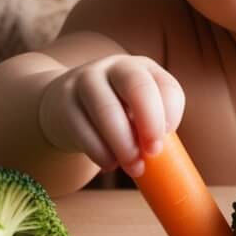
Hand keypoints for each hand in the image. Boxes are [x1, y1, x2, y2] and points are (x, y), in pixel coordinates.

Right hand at [38, 55, 184, 177]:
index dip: (171, 112)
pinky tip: (110, 164)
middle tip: (153, 153)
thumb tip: (164, 156)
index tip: (168, 136)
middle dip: (150, 122)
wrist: (64, 104)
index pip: (166, 85)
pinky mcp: (64, 102)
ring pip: (107, 110)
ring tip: (133, 168)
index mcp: (143, 68)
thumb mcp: (138, 109)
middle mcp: (115, 67)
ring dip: (124, 145)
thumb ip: (154, 125)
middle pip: (137, 86)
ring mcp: (86, 81)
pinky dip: (100, 152)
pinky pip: (83, 129)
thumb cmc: (116, 113)